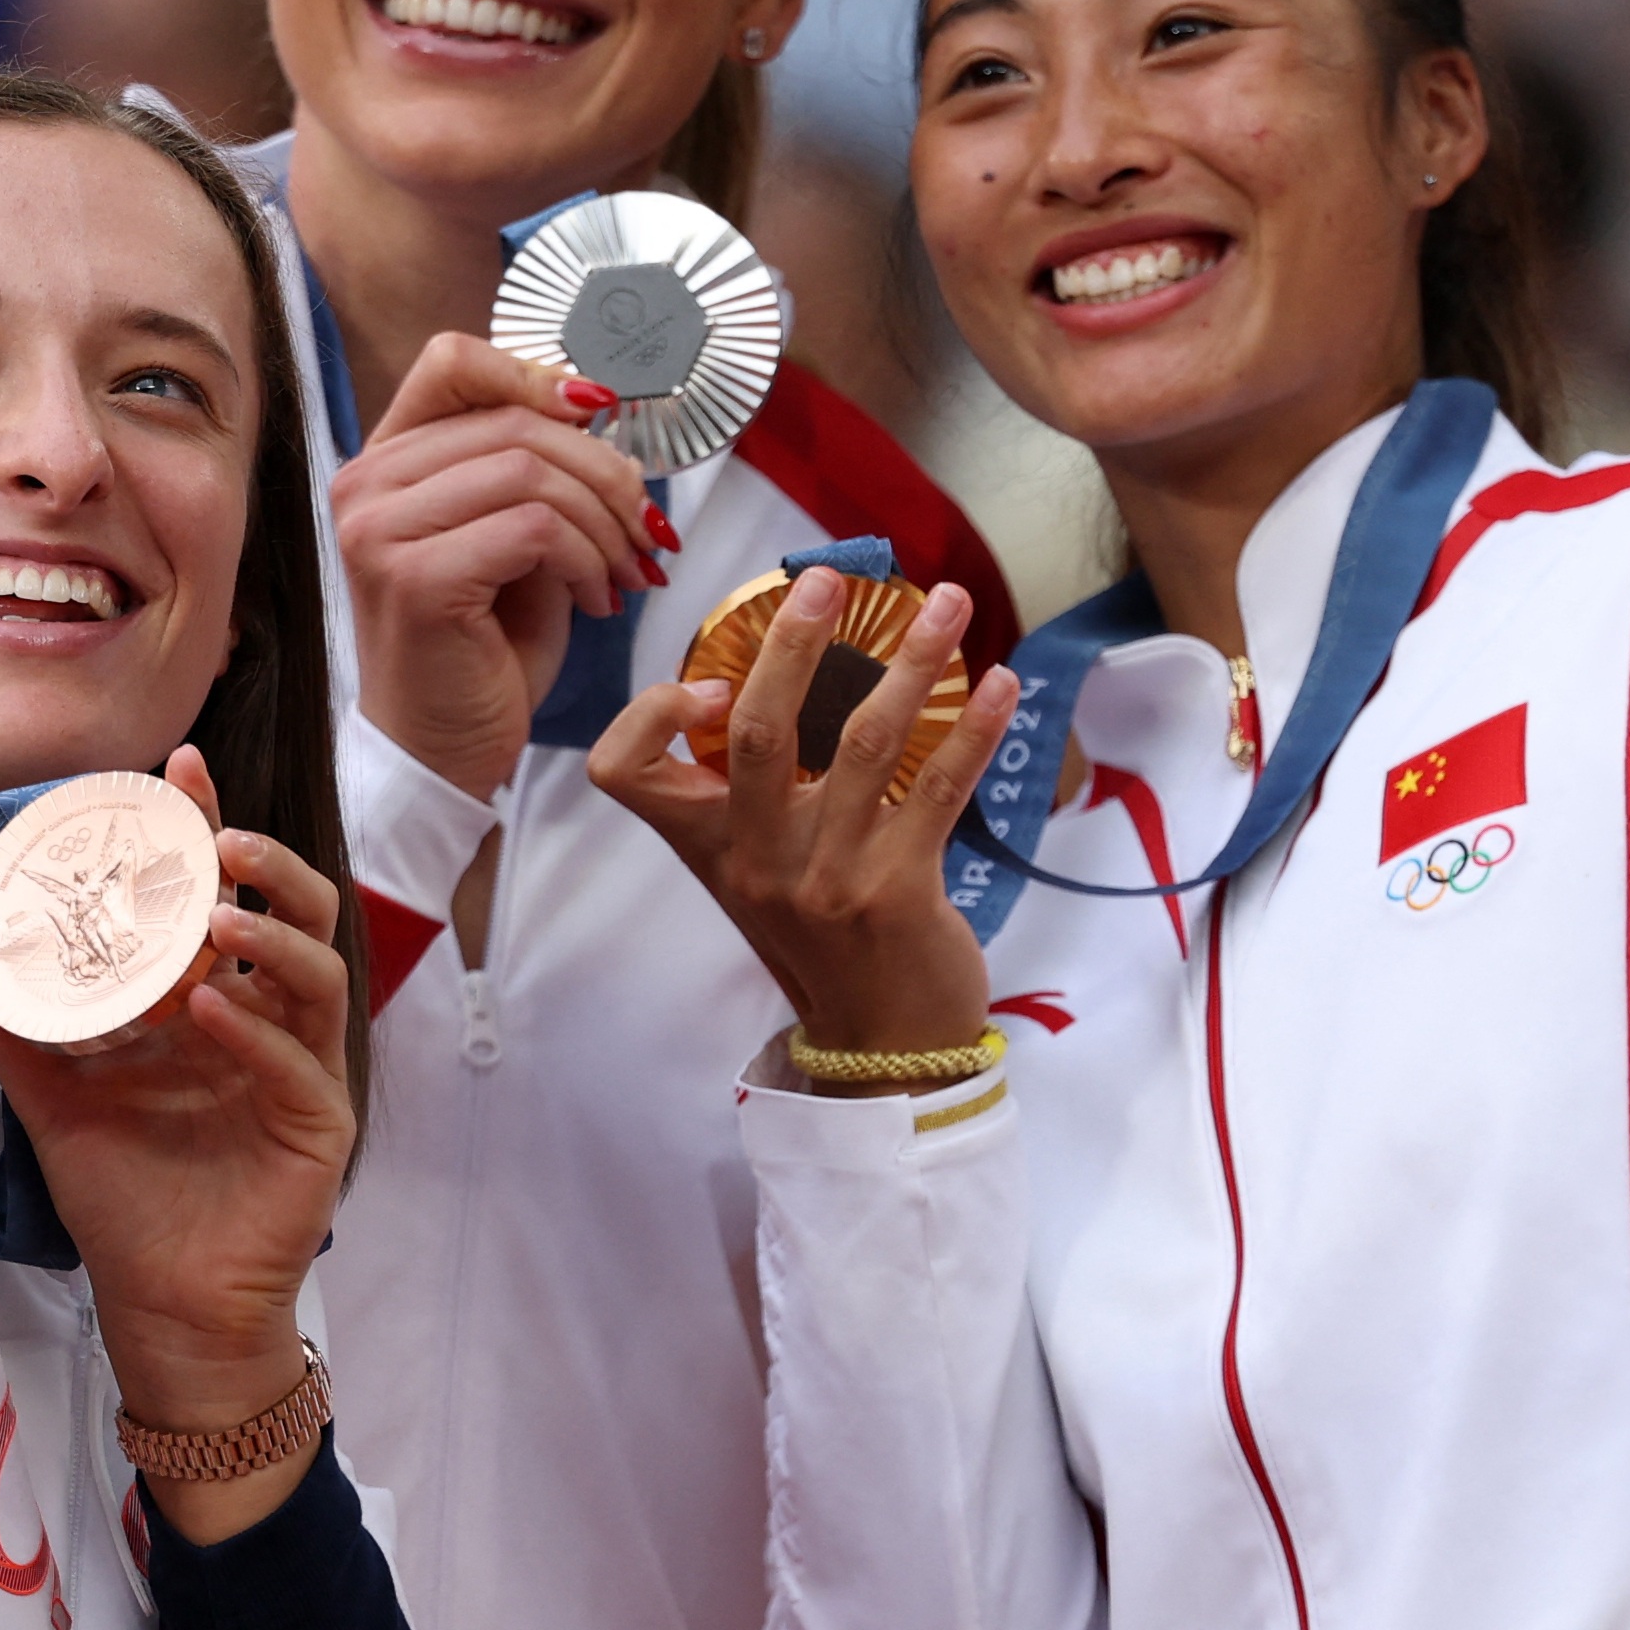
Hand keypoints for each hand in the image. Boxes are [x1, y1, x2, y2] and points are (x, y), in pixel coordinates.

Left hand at [0, 746, 351, 1540]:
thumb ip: (5, 1021)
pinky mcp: (317, 1126)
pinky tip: (210, 1005)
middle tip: (216, 836)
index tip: (178, 767)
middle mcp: (264, 1021)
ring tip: (215, 915)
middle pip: (292, 913)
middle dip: (263, 864)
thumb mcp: (51, 1098)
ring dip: (270, 934)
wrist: (164, 1311)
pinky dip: (258, 1029)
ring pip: (319, 975)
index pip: (219, 894)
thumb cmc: (126, 1202)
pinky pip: (299, 1061)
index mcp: (211, 1001)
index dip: (206, 828)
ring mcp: (299, 1070)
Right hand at [332, 332, 665, 798]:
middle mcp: (364, 485)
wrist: (443, 753)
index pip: (454, 361)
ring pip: (531, 470)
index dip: (537, 373)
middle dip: (605, 471)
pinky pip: (533, 528)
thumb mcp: (514, 537)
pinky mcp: (414, 579)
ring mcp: (378, 531)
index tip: (603, 415)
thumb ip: (536, 469)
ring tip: (625, 572)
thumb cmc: (482, 649)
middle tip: (647, 528)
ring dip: (605, 521)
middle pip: (515, 420)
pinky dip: (587, 560)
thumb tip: (601, 411)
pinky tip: (597, 600)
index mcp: (385, 462)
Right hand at [589, 570, 1011, 1090]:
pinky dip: (972, 729)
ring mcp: (827, 879)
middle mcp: (757, 861)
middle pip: (757, 731)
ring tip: (950, 603)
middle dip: (793, 644)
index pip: (627, 772)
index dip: (651, 713)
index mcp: (710, 849)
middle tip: (829, 579)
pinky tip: (1002, 685)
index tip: (710, 682)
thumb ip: (757, 796)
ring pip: (866, 742)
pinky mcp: (899, 894)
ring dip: (913, 662)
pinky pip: (937, 788)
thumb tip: (789, 676)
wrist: (883, 1049)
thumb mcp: (761, 874)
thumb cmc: (824, 943)